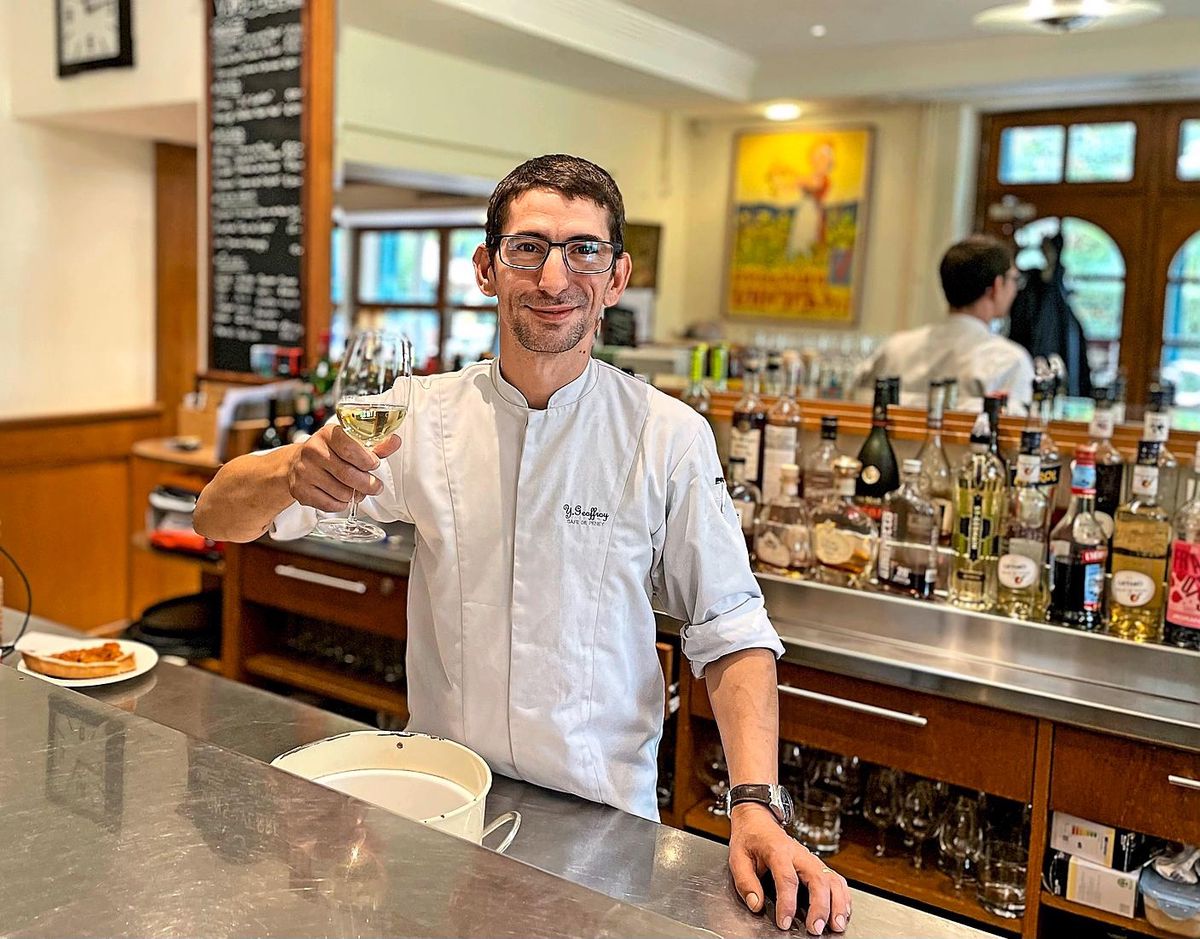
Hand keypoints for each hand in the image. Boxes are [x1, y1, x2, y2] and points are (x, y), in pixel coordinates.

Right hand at [286, 424, 400, 511]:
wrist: (297, 463)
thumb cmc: (330, 452)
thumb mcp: (351, 443)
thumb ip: (375, 445)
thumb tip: (395, 441)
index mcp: (327, 434)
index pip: (349, 448)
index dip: (366, 460)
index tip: (374, 465)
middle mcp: (312, 451)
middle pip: (347, 474)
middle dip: (367, 484)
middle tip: (375, 487)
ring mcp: (304, 472)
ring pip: (341, 492)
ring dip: (355, 495)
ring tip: (356, 491)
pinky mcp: (300, 491)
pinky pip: (330, 505)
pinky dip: (341, 504)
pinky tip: (342, 497)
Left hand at [728, 804, 850, 933]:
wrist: (759, 820)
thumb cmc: (749, 838)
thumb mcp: (737, 857)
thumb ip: (745, 882)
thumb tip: (756, 905)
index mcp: (777, 850)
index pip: (787, 878)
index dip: (787, 903)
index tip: (784, 922)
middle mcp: (799, 854)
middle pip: (817, 879)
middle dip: (820, 906)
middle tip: (815, 929)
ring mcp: (811, 858)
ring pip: (832, 879)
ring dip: (837, 903)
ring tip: (836, 925)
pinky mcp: (817, 864)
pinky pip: (836, 879)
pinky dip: (843, 896)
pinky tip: (842, 912)